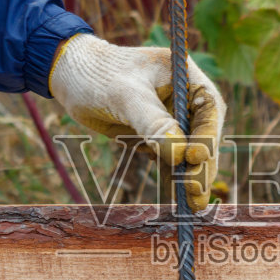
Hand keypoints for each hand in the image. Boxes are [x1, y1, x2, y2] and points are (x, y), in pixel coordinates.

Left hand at [48, 34, 225, 210]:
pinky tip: (179, 199)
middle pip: (203, 134)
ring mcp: (171, 117)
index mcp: (185, 76)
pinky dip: (173, 176)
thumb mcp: (125, 96)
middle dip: (202, 164)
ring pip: (188, 150)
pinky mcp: (155, 133)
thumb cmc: (97, 75)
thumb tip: (181, 155)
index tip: (195, 158)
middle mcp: (184, 97)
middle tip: (197, 193)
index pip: (209, 108)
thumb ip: (153, 123)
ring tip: (194, 205)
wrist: (70, 75)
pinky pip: (169, 158)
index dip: (207, 135)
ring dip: (191, 177)